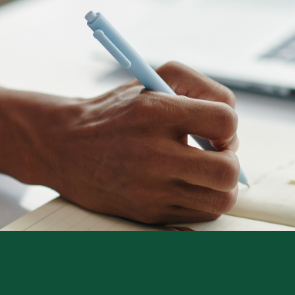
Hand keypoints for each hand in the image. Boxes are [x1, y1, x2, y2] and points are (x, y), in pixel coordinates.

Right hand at [0, 62, 240, 224]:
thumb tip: (231, 124)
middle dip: (231, 161)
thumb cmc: (115, 111)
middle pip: (227, 170)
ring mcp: (150, 188)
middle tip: (217, 155)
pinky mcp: (148, 213)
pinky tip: (183, 184)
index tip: (216, 130)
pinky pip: (198, 215)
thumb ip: (199, 88)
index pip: (224, 121)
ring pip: (219, 200)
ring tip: (203, 172)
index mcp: (156, 112)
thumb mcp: (152, 80)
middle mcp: (152, 153)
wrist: (63, 146)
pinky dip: (201, 200)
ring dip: (221, 186)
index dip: (228, 126)